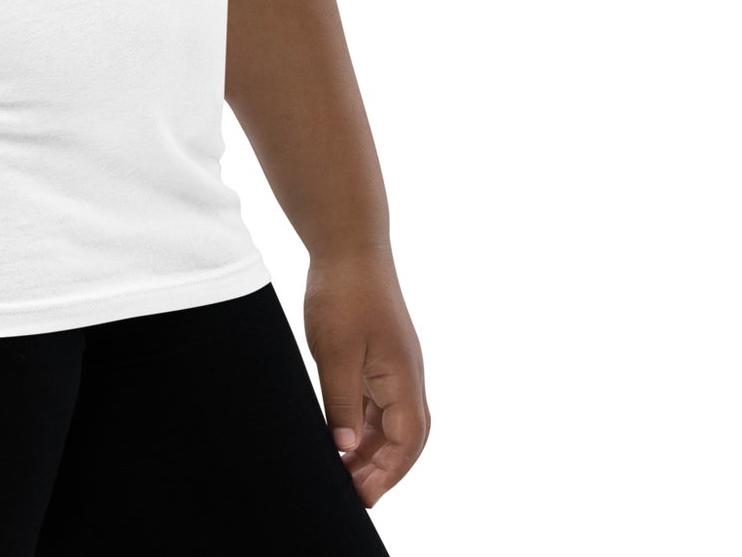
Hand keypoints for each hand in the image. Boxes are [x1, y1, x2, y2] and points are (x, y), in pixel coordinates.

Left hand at [301, 246, 429, 508]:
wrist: (349, 244)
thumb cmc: (343, 294)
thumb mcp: (335, 353)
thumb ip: (341, 402)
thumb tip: (344, 449)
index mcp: (403, 377)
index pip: (406, 441)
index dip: (387, 472)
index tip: (363, 496)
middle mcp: (405, 375)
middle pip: (405, 436)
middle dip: (384, 468)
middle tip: (353, 492)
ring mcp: (393, 364)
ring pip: (390, 419)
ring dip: (371, 447)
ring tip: (342, 470)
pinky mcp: (378, 353)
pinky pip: (377, 400)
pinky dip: (363, 422)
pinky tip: (340, 432)